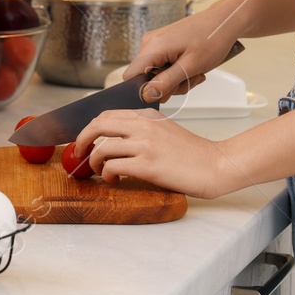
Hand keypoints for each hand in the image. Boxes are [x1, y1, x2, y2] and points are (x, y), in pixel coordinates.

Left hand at [73, 109, 229, 198]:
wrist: (215, 165)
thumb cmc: (193, 154)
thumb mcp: (165, 131)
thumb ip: (142, 129)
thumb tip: (115, 138)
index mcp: (147, 116)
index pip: (107, 114)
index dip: (90, 127)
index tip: (85, 140)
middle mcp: (143, 126)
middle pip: (98, 125)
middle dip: (82, 139)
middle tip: (79, 153)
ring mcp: (145, 145)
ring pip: (102, 148)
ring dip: (94, 163)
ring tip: (101, 172)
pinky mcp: (147, 165)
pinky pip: (113, 167)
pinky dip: (107, 175)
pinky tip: (114, 180)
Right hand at [117, 2, 247, 103]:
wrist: (224, 22)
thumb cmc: (212, 38)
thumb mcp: (191, 66)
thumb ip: (166, 82)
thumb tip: (145, 96)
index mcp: (153, 46)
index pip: (131, 76)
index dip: (144, 90)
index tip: (166, 92)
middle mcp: (149, 43)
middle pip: (146, 78)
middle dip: (168, 86)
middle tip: (191, 79)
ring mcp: (156, 44)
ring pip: (156, 75)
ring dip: (176, 80)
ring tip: (196, 72)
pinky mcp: (163, 45)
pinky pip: (163, 67)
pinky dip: (177, 72)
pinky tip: (192, 67)